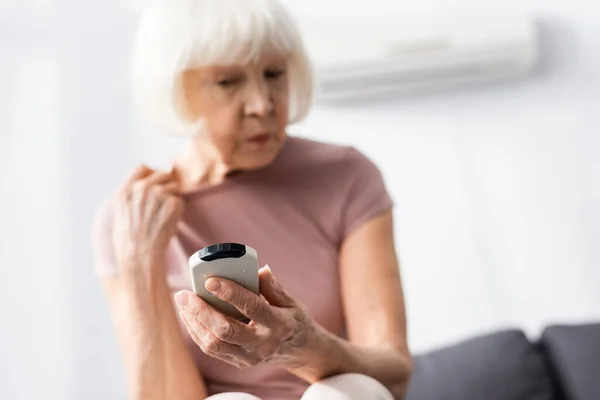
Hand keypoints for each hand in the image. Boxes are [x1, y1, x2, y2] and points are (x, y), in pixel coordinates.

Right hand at [112, 165, 182, 272]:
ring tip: (164, 215)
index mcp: (125, 190)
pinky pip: (180, 200)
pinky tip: (168, 221)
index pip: (142, 168)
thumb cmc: (128, 240)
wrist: (139, 255)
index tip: (155, 182)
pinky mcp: (173, 203)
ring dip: (173, 197)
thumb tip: (143, 183)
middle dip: (166, 185)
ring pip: (174, 186)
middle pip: (162, 174)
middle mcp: (142, 188)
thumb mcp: (119, 212)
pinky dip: (178, 210)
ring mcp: (158, 195)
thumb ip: (130, 194)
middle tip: (164, 201)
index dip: (151, 175)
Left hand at [174, 266, 315, 368]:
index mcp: (278, 324)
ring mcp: (249, 357)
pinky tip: (189, 316)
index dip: (230, 293)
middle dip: (202, 311)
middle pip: (226, 330)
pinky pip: (212, 350)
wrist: (300, 351)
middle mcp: (263, 344)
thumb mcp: (292, 301)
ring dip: (195, 322)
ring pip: (214, 344)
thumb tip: (259, 269)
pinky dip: (197, 332)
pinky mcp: (239, 362)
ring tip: (183, 302)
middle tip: (185, 294)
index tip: (211, 280)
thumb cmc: (293, 320)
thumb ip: (274, 287)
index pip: (252, 307)